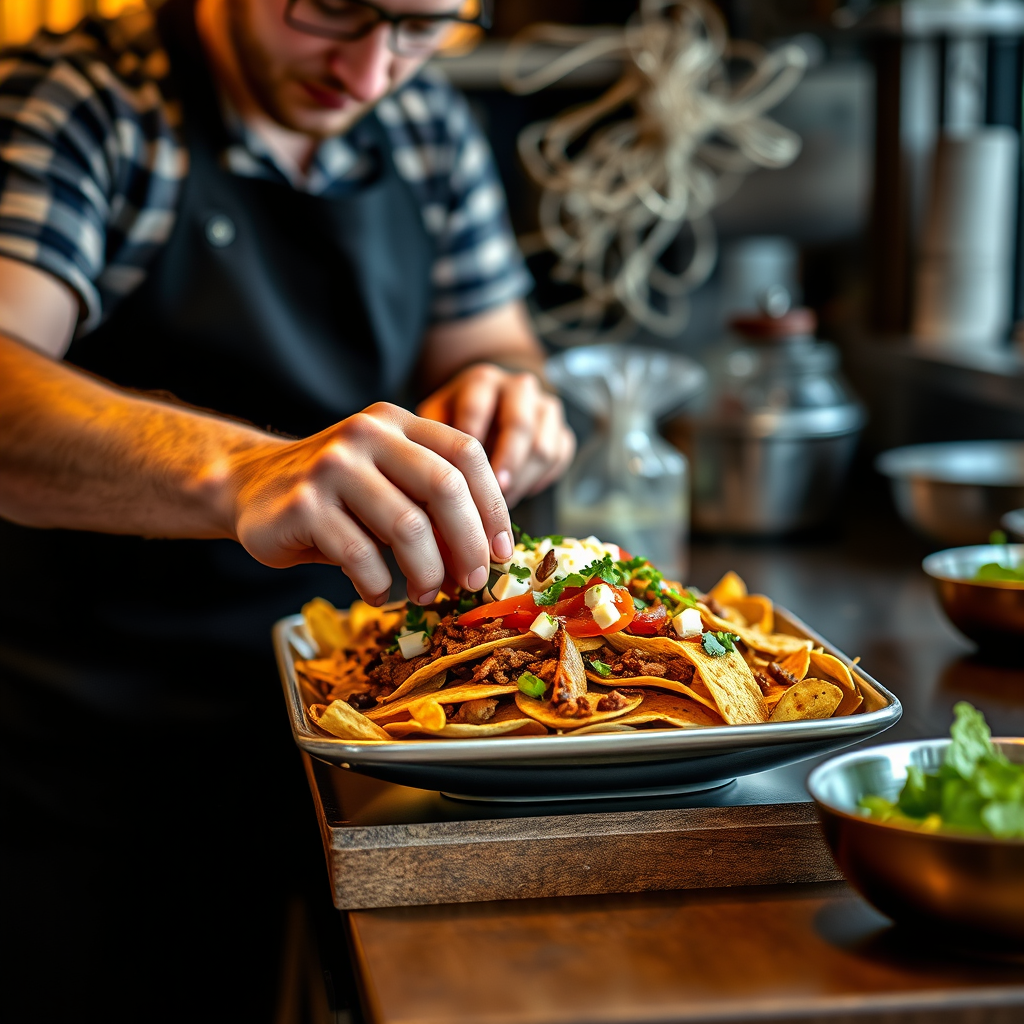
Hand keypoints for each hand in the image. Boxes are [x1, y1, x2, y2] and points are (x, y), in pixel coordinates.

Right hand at [227, 403, 514, 604]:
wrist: (249, 487)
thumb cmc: (336, 496)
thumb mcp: (388, 481)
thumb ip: (431, 503)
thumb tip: (488, 558)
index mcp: (397, 422)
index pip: (466, 454)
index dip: (494, 506)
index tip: (502, 551)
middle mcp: (367, 433)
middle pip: (445, 487)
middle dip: (469, 543)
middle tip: (473, 581)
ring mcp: (332, 465)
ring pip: (407, 526)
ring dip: (427, 572)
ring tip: (426, 594)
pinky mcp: (303, 504)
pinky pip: (360, 554)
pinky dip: (378, 584)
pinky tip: (378, 593)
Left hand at [416, 363, 575, 508]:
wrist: (495, 405)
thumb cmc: (456, 419)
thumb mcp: (435, 418)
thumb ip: (429, 437)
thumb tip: (424, 475)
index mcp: (482, 380)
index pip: (476, 409)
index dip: (467, 448)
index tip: (460, 478)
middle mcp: (519, 387)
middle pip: (519, 425)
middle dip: (505, 465)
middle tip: (493, 493)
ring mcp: (547, 408)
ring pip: (544, 447)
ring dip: (522, 480)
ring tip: (501, 504)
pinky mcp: (563, 431)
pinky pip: (560, 460)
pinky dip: (540, 481)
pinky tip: (518, 493)